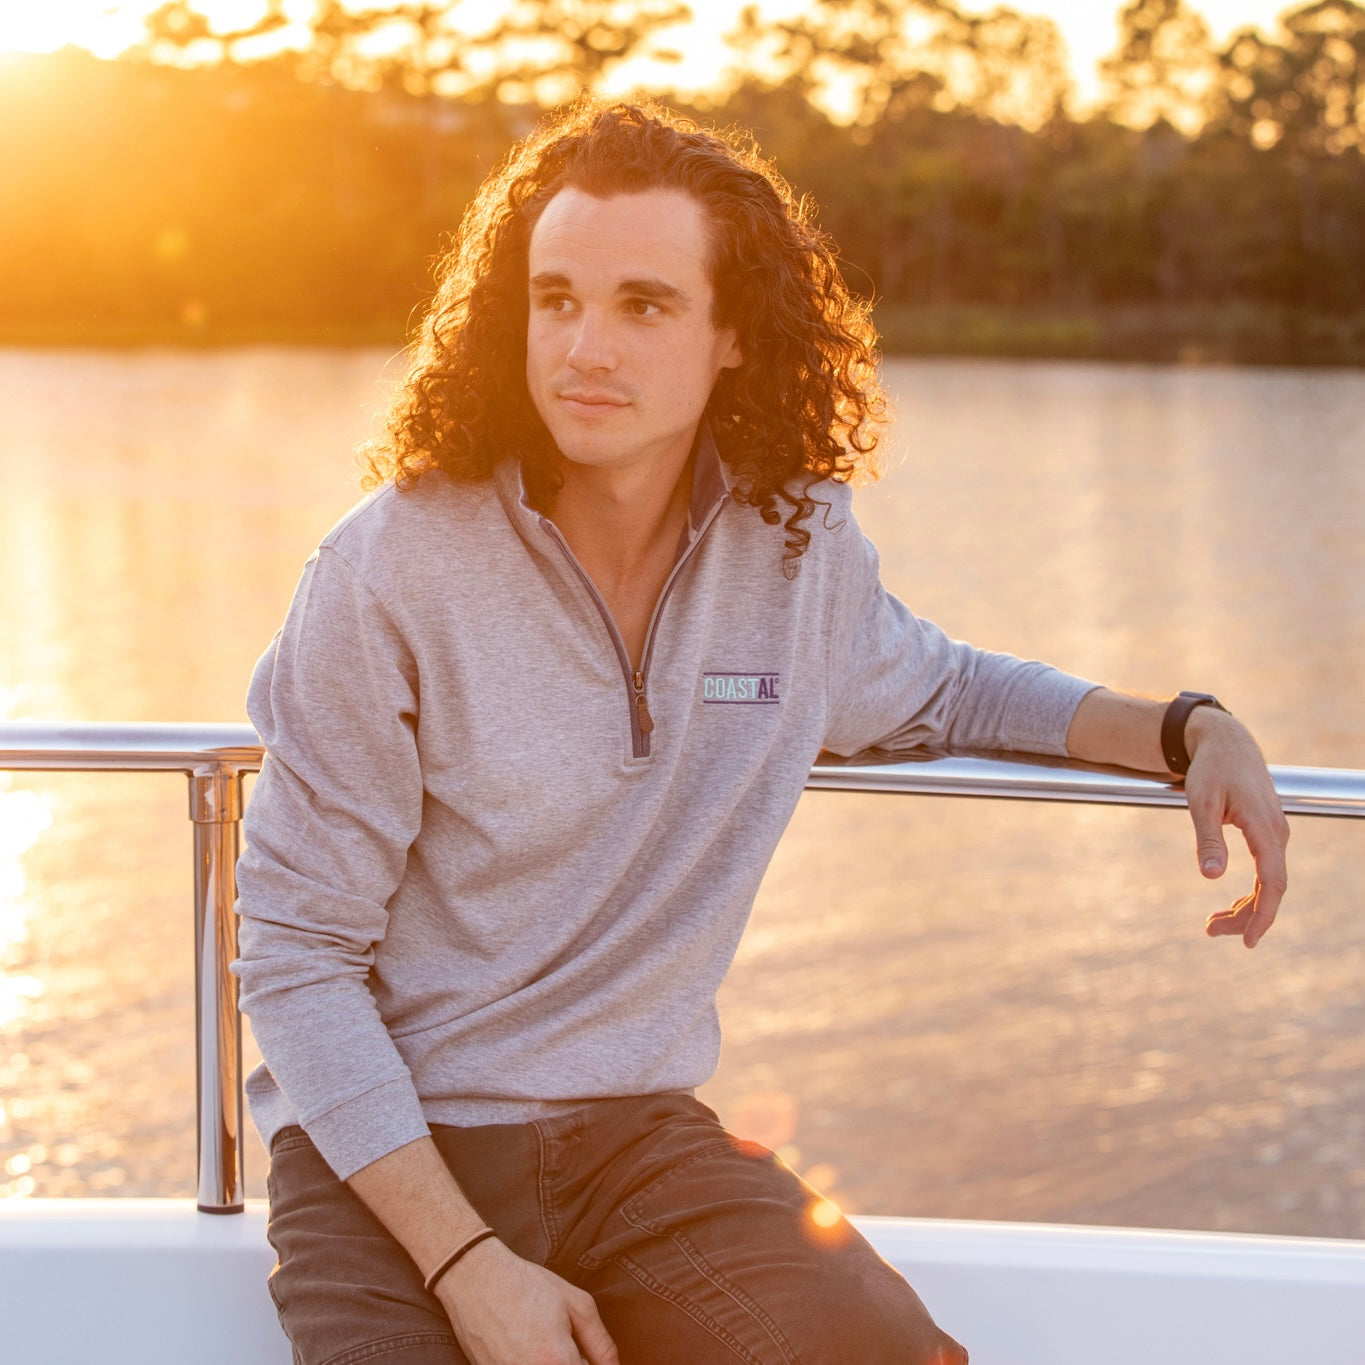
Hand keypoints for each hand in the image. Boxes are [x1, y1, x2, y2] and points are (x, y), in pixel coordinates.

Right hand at [435, 1236, 618, 1364]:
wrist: (475, 1279)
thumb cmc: (526, 1286)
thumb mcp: (575, 1304)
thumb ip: (601, 1344)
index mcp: (556, 1361)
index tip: (587, 1354)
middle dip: (575, 1362)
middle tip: (568, 1345)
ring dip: (555, 1362)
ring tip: (546, 1344)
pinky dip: (534, 1361)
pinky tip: (529, 1347)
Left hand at [1183, 708, 1289, 947]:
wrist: (1225, 742)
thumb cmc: (1211, 769)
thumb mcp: (1201, 802)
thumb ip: (1208, 839)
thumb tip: (1211, 876)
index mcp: (1265, 828)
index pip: (1271, 883)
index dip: (1262, 915)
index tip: (1247, 941)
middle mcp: (1277, 833)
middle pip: (1270, 888)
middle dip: (1246, 916)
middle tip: (1211, 931)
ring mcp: (1275, 834)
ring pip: (1268, 882)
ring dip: (1245, 907)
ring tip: (1213, 925)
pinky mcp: (1267, 833)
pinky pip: (1265, 871)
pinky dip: (1250, 892)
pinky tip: (1230, 905)